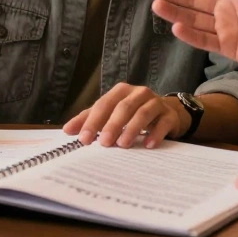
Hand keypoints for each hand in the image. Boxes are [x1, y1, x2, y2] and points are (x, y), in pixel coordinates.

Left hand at [63, 84, 188, 149]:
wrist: (168, 112)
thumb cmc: (134, 113)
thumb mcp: (111, 113)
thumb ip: (90, 119)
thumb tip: (67, 129)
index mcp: (121, 91)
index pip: (103, 104)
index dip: (92, 121)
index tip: (83, 139)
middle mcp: (139, 93)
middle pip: (123, 107)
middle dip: (112, 125)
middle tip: (103, 143)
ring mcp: (156, 103)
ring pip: (143, 113)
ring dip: (132, 129)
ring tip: (123, 145)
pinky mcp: (169, 115)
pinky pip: (163, 123)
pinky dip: (155, 134)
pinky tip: (148, 145)